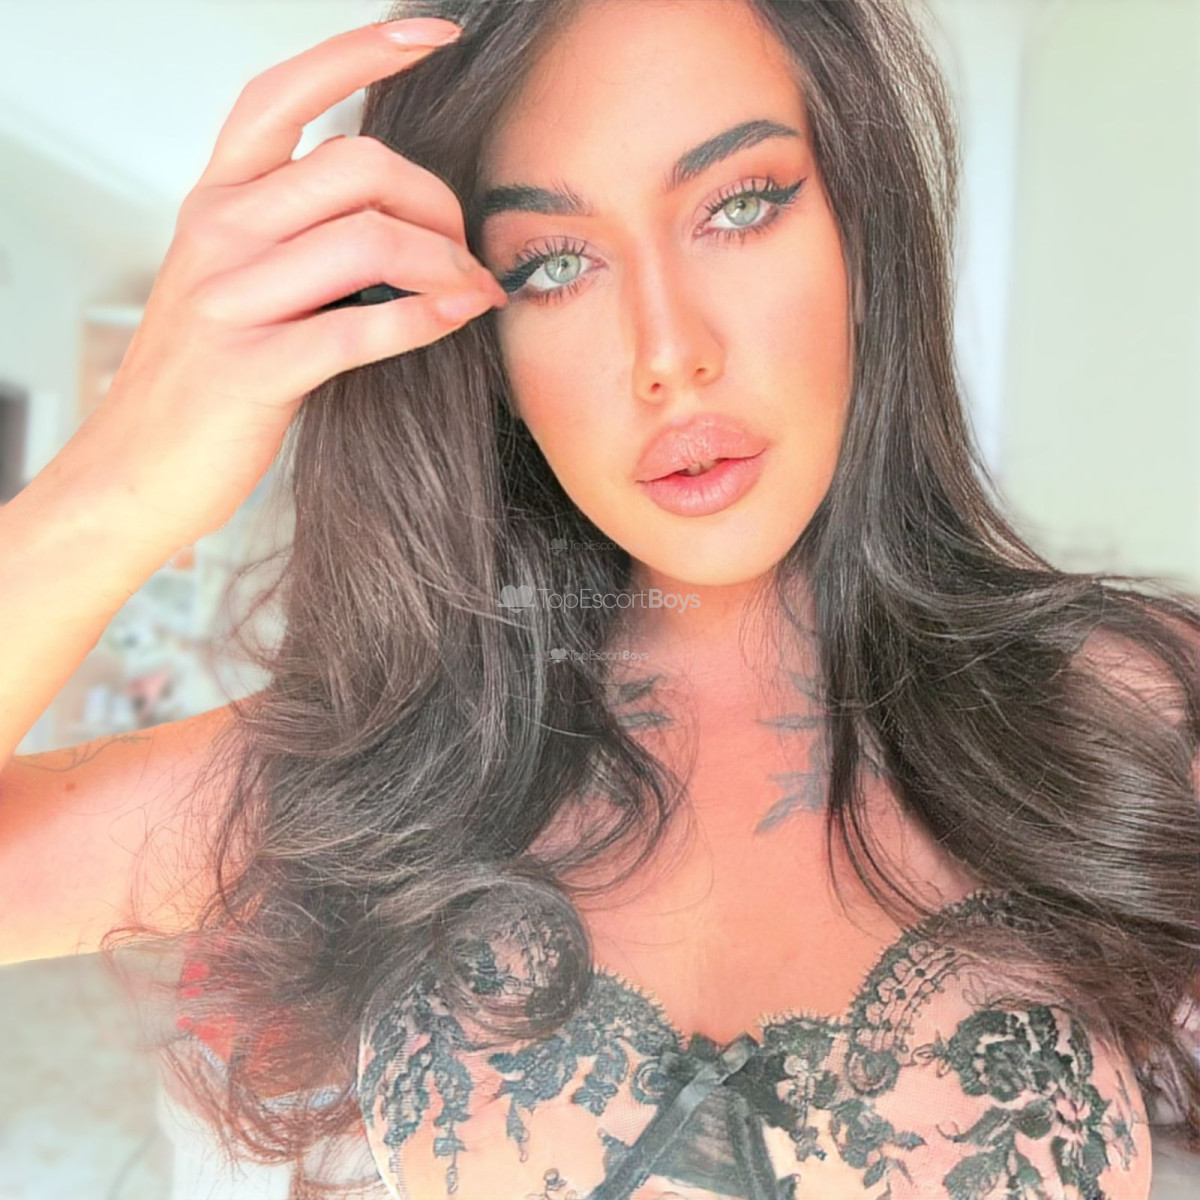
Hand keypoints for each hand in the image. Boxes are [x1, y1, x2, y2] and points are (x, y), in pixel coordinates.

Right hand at [62, 17, 504, 554]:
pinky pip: (362, 327)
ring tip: (472, 290)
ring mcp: (231, 299)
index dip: (363, 51)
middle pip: (358, 166)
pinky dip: (426, 318)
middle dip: (437, 201)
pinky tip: (457, 318)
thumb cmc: (204, 376)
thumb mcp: (233, 279)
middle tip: (464, 249)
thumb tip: (391, 200)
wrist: (136, 468)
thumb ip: (291, 229)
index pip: (284, 93)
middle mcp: (217, 231)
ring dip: (446, 262)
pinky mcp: (254, 368)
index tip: (434, 35)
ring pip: (370, 238)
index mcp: (215, 199)